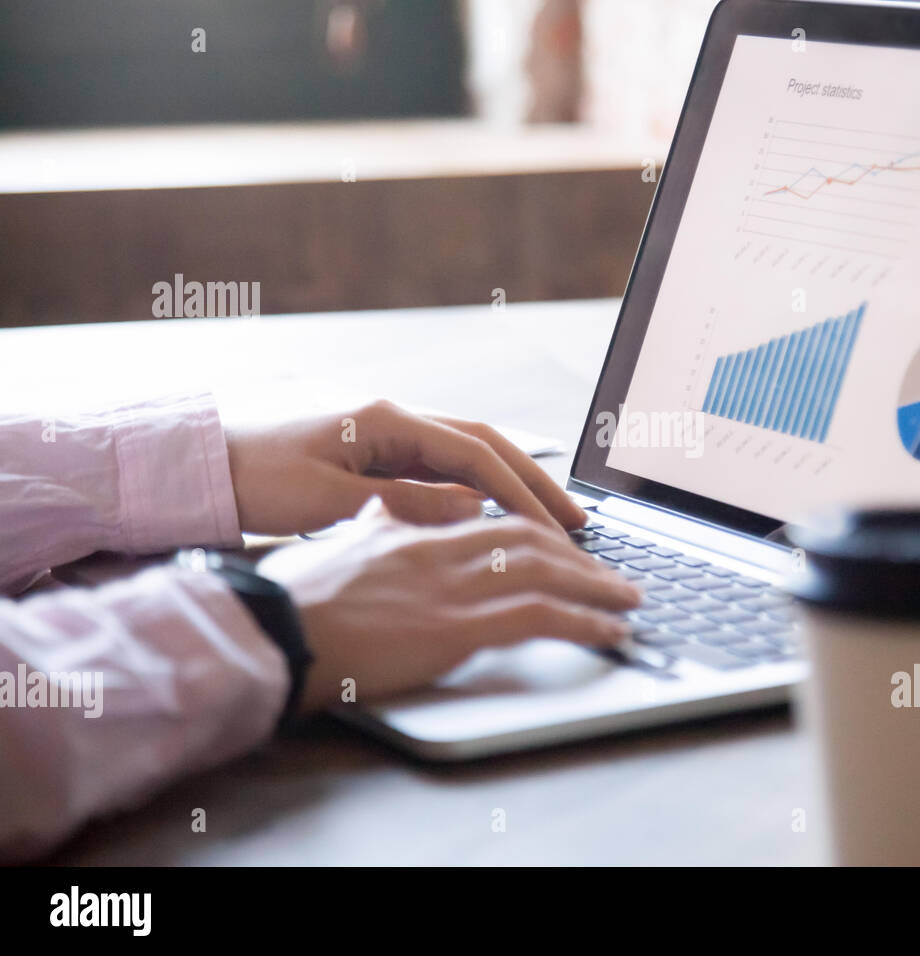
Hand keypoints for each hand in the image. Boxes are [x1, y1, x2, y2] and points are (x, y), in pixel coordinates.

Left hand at [224, 400, 588, 535]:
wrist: (193, 464)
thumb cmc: (249, 478)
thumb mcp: (327, 499)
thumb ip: (406, 504)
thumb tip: (474, 510)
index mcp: (386, 419)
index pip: (477, 455)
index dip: (523, 494)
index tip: (559, 529)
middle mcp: (393, 417)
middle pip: (485, 445)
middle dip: (536, 482)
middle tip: (577, 521)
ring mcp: (384, 432)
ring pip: (467, 454)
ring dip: (511, 484)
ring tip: (550, 519)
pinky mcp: (371, 451)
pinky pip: (439, 468)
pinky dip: (475, 490)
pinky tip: (493, 515)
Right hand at [258, 511, 641, 710]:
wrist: (266, 631)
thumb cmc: (292, 598)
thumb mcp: (336, 546)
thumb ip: (375, 527)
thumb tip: (390, 514)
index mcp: (413, 529)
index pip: (495, 517)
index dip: (541, 530)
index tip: (570, 546)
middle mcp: (439, 548)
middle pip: (531, 539)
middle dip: (581, 559)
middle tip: (615, 576)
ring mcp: (448, 585)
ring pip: (546, 571)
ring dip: (597, 587)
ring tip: (629, 602)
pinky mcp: (452, 627)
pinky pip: (538, 617)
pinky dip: (584, 622)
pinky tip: (610, 633)